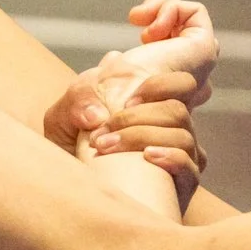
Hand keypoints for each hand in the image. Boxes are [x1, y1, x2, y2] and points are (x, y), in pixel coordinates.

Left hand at [38, 0, 216, 196]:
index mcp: (150, 103)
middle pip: (183, 92)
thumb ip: (78, 96)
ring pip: (180, 126)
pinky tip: (146, 158)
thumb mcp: (61, 122)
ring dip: (139, 130)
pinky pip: (189, 164)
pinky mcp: (183, 184)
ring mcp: (181, 153)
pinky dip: (168, 156)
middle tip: (110, 112)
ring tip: (102, 143)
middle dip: (146, 95)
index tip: (138, 43)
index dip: (164, 51)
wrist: (71, 206)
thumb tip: (109, 77)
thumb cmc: (68, 161)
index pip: (175, 66)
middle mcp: (171, 124)